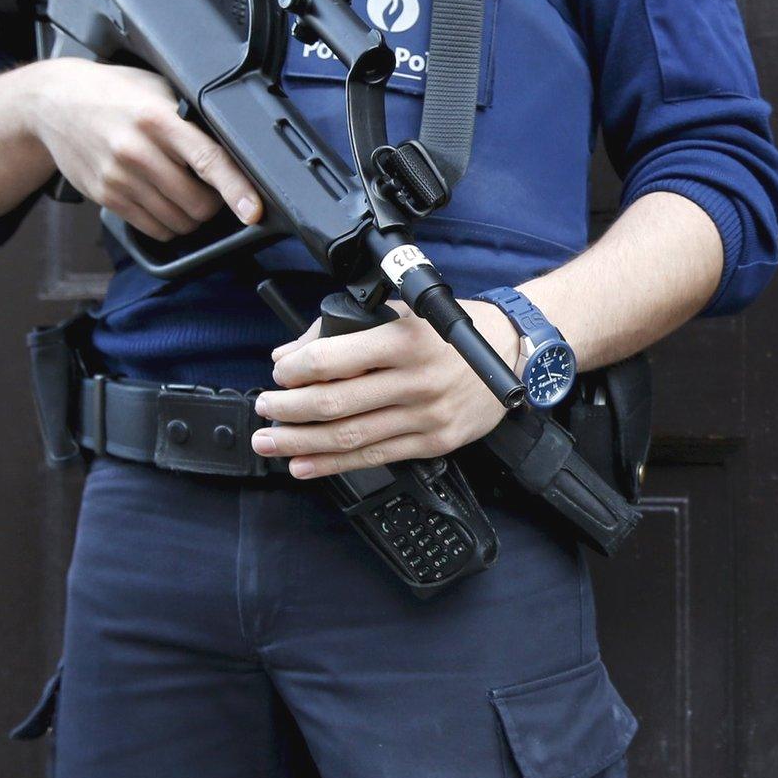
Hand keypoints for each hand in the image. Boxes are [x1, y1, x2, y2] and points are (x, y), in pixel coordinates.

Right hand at [20, 58, 263, 240]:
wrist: (53, 101)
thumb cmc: (115, 93)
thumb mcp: (158, 89)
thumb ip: (193, 117)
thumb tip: (237, 146)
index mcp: (158, 119)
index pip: (208, 159)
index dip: (236, 189)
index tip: (252, 210)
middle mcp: (137, 150)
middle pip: (197, 203)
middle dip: (216, 205)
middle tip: (214, 191)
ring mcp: (118, 177)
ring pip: (177, 222)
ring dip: (192, 217)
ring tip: (187, 195)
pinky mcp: (104, 195)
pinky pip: (152, 228)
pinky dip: (169, 225)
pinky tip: (166, 204)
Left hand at [250, 301, 524, 478]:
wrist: (513, 353)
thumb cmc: (456, 330)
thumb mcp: (403, 313)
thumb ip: (345, 331)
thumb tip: (291, 355)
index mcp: (405, 340)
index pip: (334, 360)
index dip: (296, 371)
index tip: (279, 375)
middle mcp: (417, 380)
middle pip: (336, 404)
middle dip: (288, 411)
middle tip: (264, 409)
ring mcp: (427, 415)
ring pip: (351, 437)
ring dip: (301, 443)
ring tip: (270, 441)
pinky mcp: (435, 442)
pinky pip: (376, 457)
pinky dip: (334, 464)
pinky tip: (305, 464)